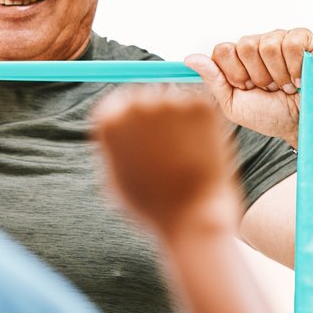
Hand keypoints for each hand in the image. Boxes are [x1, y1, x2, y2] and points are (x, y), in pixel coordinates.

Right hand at [91, 85, 240, 235]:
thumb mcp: (115, 177)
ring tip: (185, 156)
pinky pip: (199, 108)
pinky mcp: (202, 106)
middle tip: (170, 149)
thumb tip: (114, 125)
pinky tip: (202, 151)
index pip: (119, 102)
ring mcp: (171, 102)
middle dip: (158, 117)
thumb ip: (112, 147)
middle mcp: (137, 104)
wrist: (193, 217)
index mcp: (110, 120)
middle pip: (147, 95)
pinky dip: (202, 124)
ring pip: (175, 101)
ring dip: (180, 119)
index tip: (146, 137)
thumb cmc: (152, 206)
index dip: (134, 120)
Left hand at [183, 28, 312, 146]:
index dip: (234, 74)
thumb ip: (214, 80)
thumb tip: (191, 58)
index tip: (247, 89)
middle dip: (257, 75)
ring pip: (268, 44)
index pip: (223, 49)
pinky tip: (298, 79)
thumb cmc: (270, 116)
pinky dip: (295, 66)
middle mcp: (259, 44)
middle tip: (269, 88)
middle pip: (245, 45)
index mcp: (240, 57)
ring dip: (278, 74)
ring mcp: (282, 39)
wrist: (301, 125)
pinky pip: (291, 42)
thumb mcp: (234, 104)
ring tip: (285, 86)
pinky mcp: (305, 40)